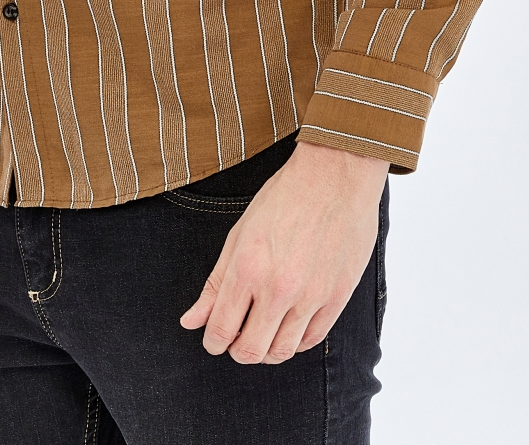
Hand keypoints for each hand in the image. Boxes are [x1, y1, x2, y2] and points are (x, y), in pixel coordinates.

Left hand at [179, 142, 387, 363]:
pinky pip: (311, 340)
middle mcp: (277, 287)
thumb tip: (191, 321)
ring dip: (266, 351)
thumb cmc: (285, 197)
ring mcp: (310, 296)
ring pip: (282, 352)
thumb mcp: (239, 234)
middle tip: (236, 339)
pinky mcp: (337, 298)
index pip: (221, 330)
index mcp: (247, 267)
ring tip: (263, 334)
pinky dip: (295, 342)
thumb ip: (215, 283)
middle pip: (251, 351)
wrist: (334, 177)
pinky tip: (288, 327)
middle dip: (237, 351)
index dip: (212, 342)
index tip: (213, 340)